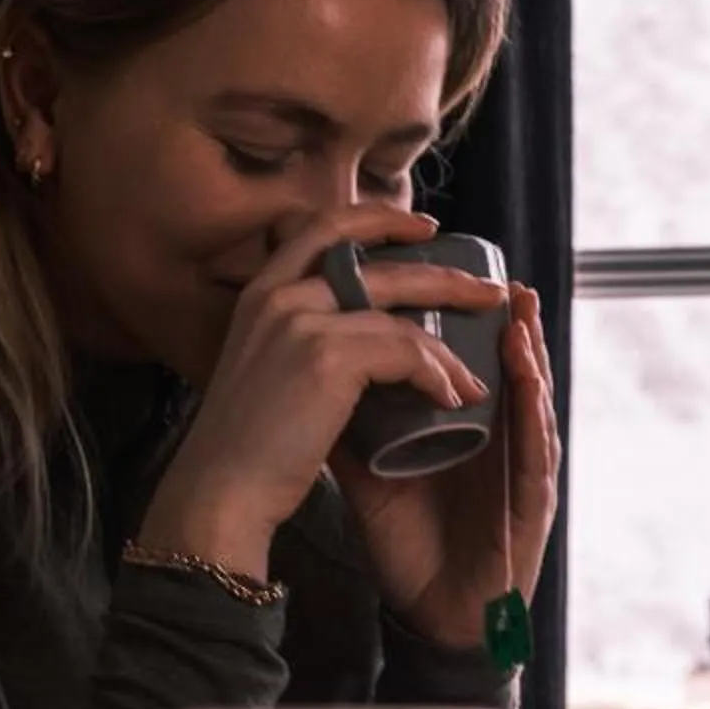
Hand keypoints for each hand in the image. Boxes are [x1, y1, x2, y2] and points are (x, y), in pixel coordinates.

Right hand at [135, 207, 508, 576]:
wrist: (221, 490)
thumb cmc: (247, 447)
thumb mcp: (268, 372)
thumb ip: (303, 342)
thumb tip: (364, 342)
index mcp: (261, 292)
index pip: (325, 228)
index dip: (380, 219)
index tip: (425, 228)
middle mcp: (279, 294)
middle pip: (378, 265)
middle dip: (443, 276)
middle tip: (488, 290)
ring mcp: (302, 321)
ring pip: (400, 313)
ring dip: (449, 342)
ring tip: (480, 371)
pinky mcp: (326, 356)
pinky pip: (405, 352)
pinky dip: (436, 375)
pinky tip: (452, 399)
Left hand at [336, 283, 559, 654]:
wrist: (428, 616)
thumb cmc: (411, 547)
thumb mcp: (373, 478)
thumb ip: (352, 431)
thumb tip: (312, 378)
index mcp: (468, 435)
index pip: (476, 368)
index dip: (473, 326)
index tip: (458, 280)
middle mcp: (501, 446)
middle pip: (511, 374)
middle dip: (512, 325)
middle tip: (503, 280)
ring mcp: (520, 474)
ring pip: (532, 403)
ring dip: (531, 356)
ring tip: (522, 313)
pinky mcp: (532, 507)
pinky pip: (537, 456)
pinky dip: (535, 417)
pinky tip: (529, 386)